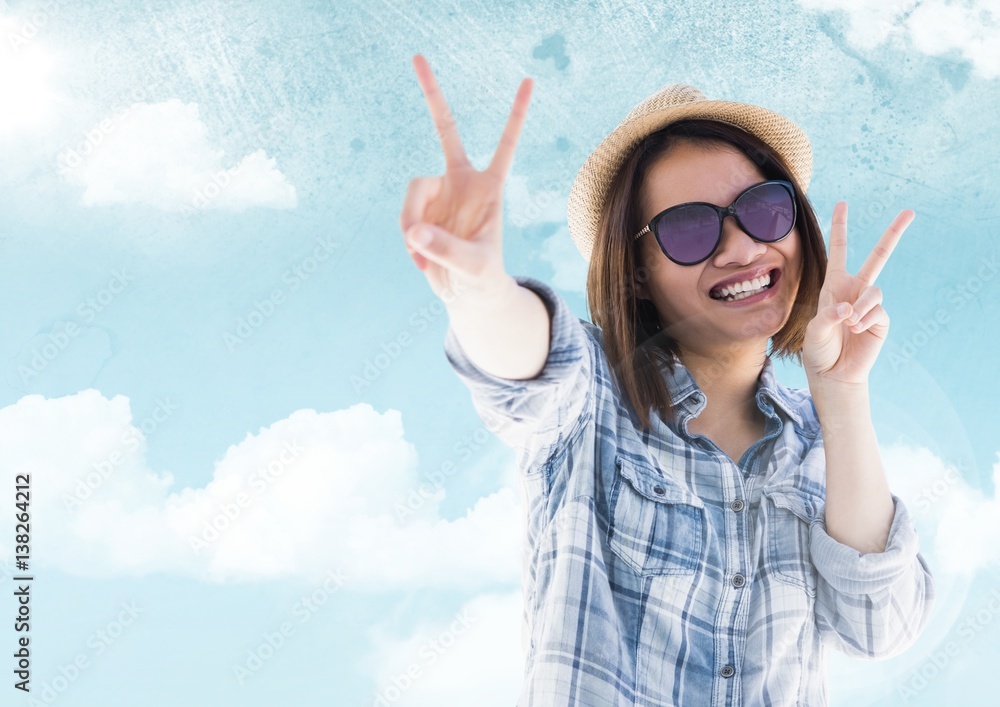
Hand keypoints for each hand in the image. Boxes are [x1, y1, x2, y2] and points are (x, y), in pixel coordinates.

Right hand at [400, 54, 532, 305]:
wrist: (466, 293)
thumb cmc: (481, 278)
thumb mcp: (472, 268)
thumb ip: (447, 250)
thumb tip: (415, 231)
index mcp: (489, 187)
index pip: (506, 144)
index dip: (516, 114)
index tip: (529, 80)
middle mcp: (462, 182)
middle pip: (446, 129)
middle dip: (433, 93)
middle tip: (417, 57)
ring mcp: (438, 194)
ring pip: (414, 191)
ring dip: (413, 224)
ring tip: (423, 256)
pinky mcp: (419, 211)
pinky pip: (405, 215)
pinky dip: (408, 238)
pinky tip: (420, 260)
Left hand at [802, 201, 914, 388]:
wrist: (833, 373)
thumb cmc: (819, 349)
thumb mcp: (815, 330)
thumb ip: (829, 316)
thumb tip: (851, 308)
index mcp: (834, 285)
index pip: (837, 251)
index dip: (839, 227)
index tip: (842, 203)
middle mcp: (854, 289)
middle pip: (878, 256)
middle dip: (893, 234)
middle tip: (910, 211)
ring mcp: (869, 304)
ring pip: (874, 290)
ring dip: (861, 306)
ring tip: (849, 322)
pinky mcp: (880, 319)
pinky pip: (878, 311)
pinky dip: (865, 319)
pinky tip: (856, 330)